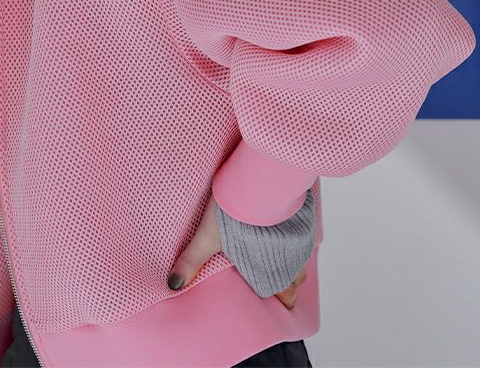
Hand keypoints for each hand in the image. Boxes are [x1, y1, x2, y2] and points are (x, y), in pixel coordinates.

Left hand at [167, 193, 306, 308]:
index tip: (276, 300)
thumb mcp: (209, 236)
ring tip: (283, 262)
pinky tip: (289, 234)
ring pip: (303, 261)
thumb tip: (173, 284)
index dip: (279, 299)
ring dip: (294, 264)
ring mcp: (299, 239)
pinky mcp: (304, 219)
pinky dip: (298, 242)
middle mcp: (289, 259)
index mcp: (268, 270)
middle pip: (296, 281)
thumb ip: (192, 261)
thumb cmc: (235, 209)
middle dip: (289, 285)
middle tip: (281, 287)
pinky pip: (306, 238)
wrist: (259, 178)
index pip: (281, 294)